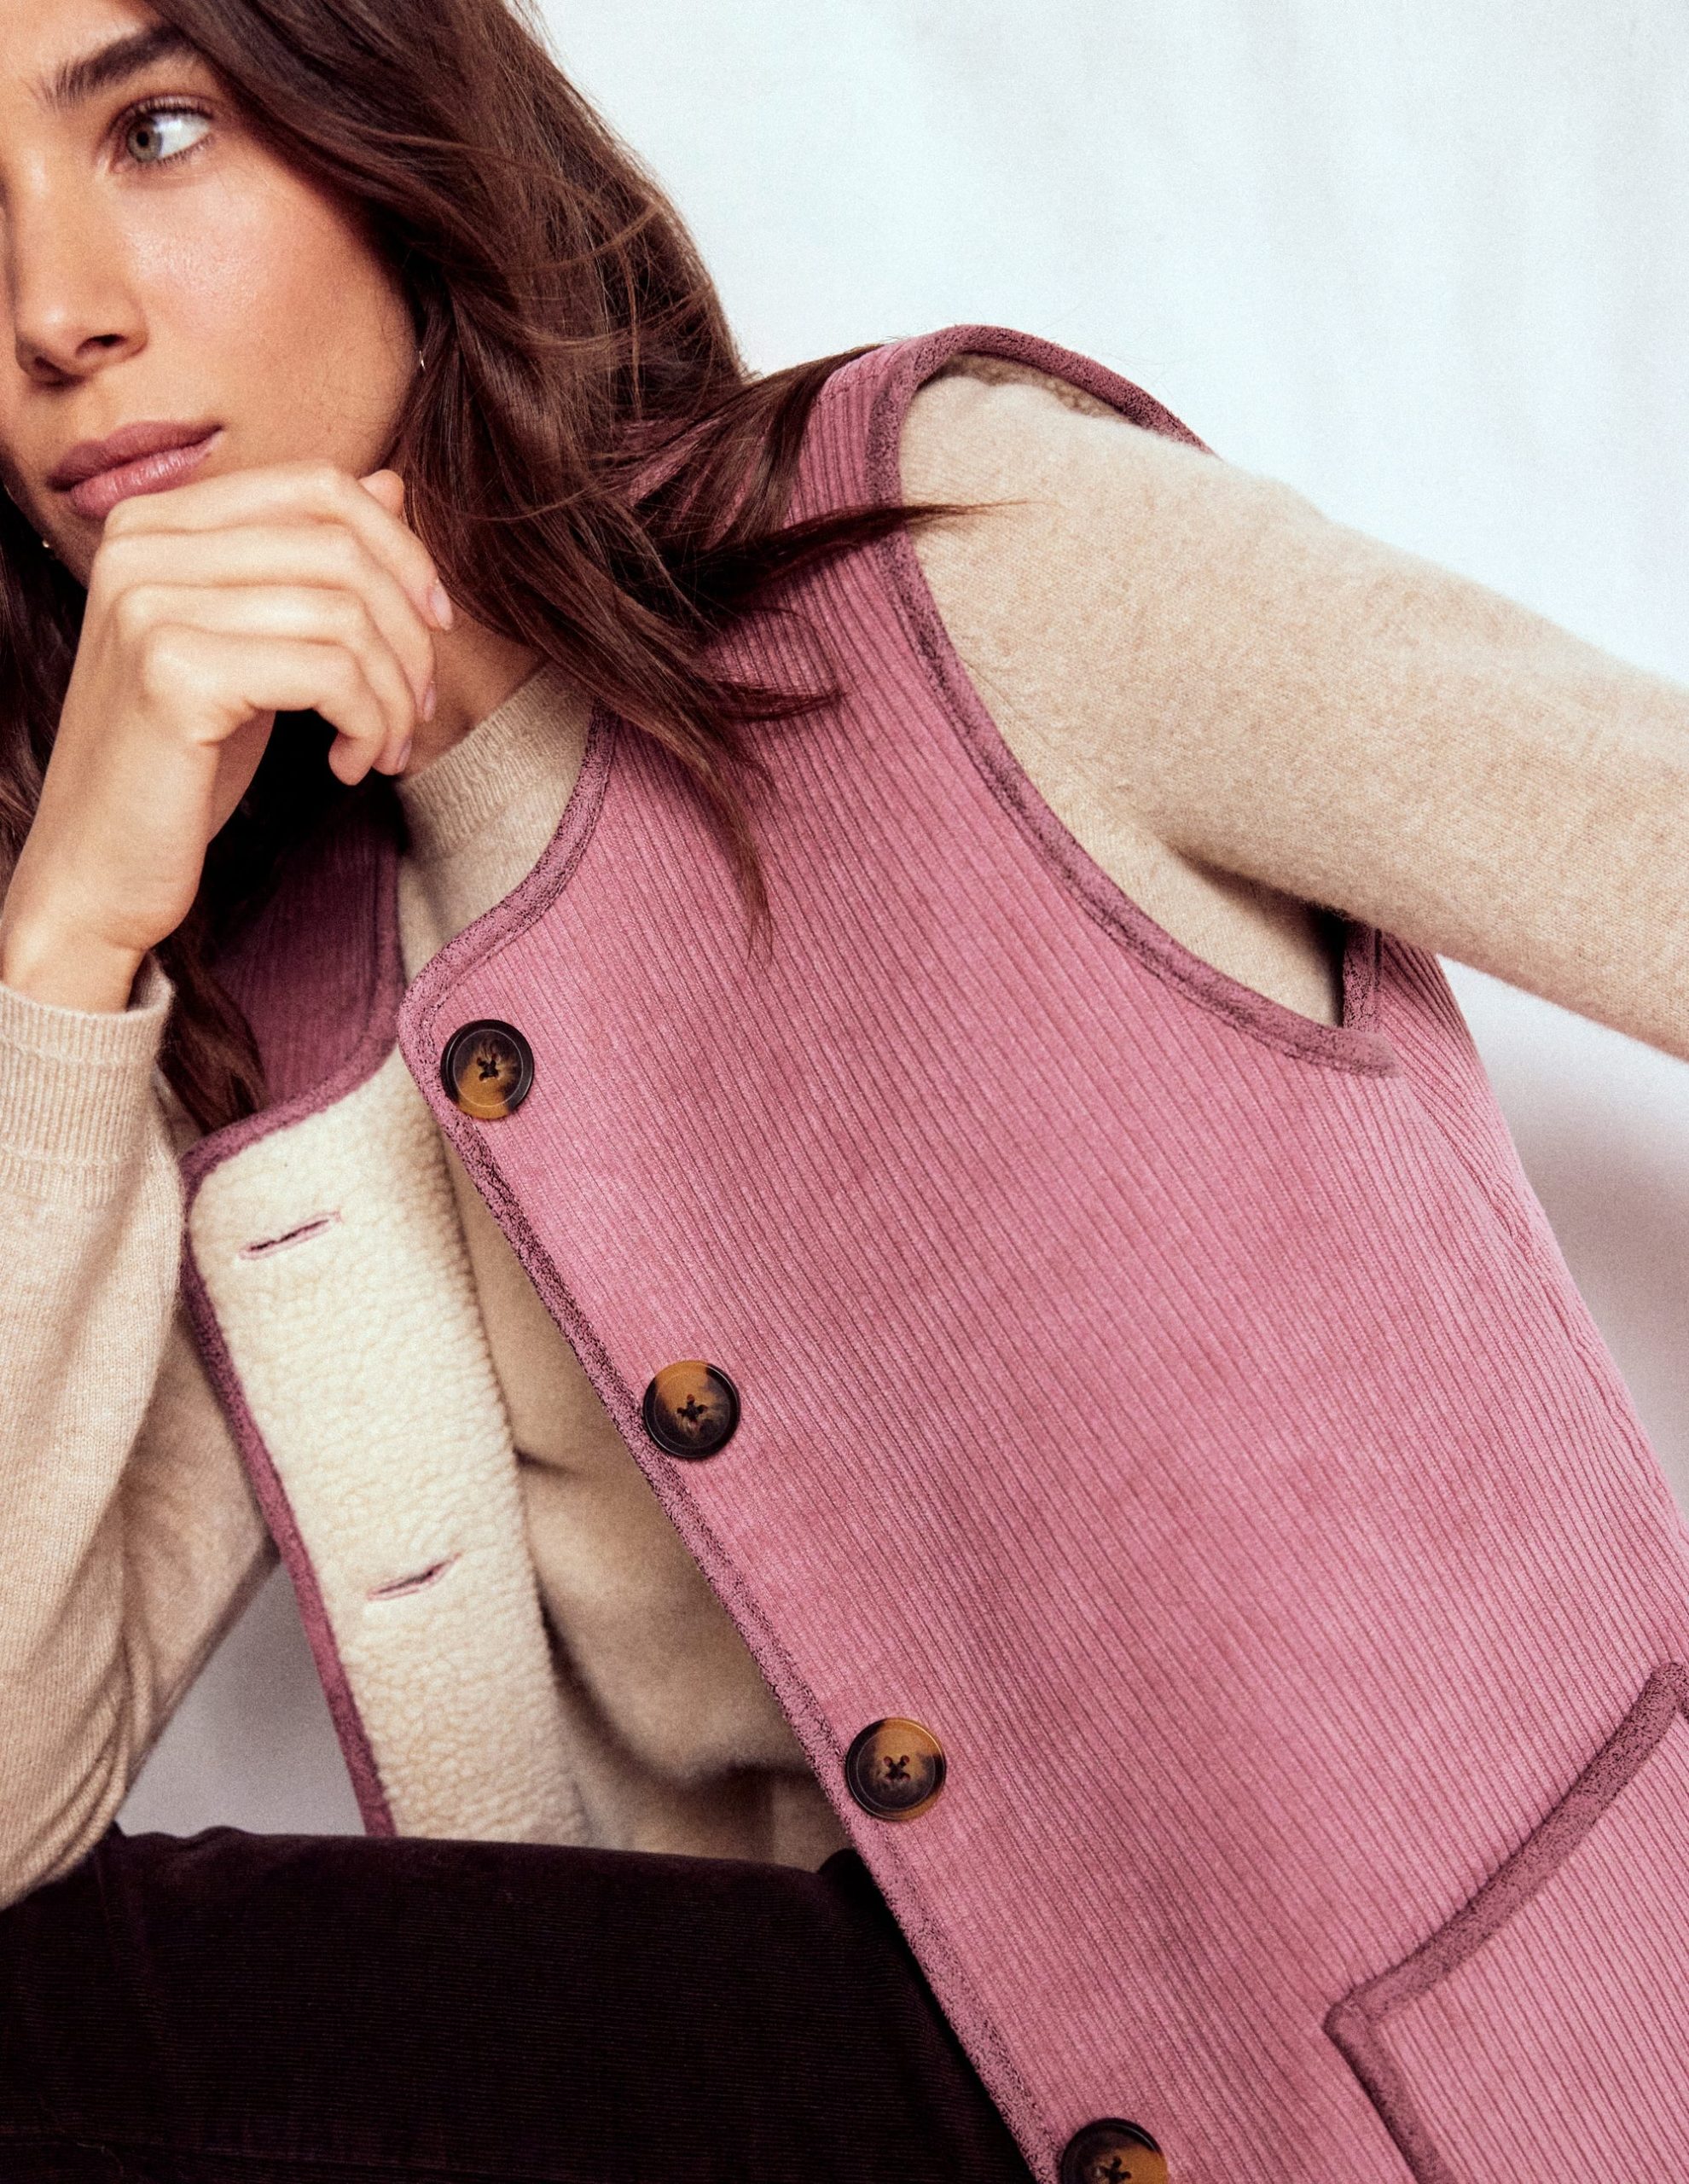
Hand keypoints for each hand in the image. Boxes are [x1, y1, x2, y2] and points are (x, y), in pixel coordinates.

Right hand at [0, 460, 451, 1011]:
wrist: (97, 870)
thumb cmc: (180, 767)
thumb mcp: (254, 649)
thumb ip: (305, 566)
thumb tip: (390, 484)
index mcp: (155, 524)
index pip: (317, 485)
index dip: (401, 549)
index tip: (435, 624)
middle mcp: (141, 545)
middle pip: (341, 547)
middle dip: (410, 635)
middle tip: (419, 709)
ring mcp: (150, 604)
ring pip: (345, 614)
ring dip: (395, 694)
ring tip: (382, 748)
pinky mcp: (174, 673)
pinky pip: (329, 672)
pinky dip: (367, 722)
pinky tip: (346, 766)